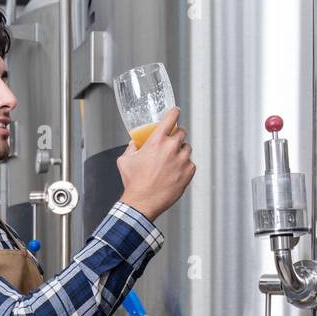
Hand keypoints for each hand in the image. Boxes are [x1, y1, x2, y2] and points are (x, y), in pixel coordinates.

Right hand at [117, 106, 196, 221]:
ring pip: (187, 148)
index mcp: (157, 140)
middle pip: (182, 132)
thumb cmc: (134, 183)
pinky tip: (176, 172)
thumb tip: (134, 143)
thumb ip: (131, 148)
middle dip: (177, 135)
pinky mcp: (188, 173)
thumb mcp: (125, 160)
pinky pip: (191, 164)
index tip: (175, 113)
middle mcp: (171, 148)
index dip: (174, 113)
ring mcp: (181, 160)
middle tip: (171, 143)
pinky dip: (185, 166)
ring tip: (172, 160)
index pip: (172, 117)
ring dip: (181, 151)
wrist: (142, 203)